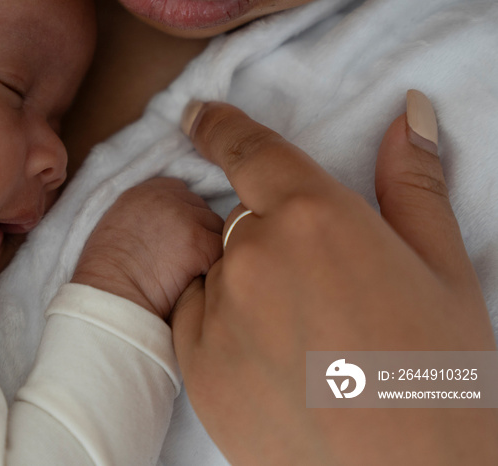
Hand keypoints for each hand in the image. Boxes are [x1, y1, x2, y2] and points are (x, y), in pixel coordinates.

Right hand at [72, 177, 222, 320]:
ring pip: (216, 229)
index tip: (175, 240)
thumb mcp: (118, 227)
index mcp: (143, 192)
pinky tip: (197, 280)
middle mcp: (166, 198)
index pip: (182, 193)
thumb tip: (170, 229)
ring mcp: (184, 218)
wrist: (108, 295)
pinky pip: (221, 252)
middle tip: (184, 262)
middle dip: (199, 233)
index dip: (184, 217)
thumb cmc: (108, 274)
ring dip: (209, 249)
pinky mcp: (198, 243)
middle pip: (202, 209)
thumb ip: (144, 216)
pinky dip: (214, 267)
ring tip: (190, 272)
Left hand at [172, 95, 497, 463]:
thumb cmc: (436, 376)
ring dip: (250, 289)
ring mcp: (217, 310)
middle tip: (322, 296)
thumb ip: (413, 185)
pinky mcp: (195, 364)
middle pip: (242, 224)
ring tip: (306, 343)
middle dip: (271, 243)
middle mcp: (252, 254)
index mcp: (314, 217)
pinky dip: (225, 328)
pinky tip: (274, 366)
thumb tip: (406, 117)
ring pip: (221, 275)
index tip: (195, 115)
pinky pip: (198, 320)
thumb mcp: (442, 271)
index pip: (249, 150)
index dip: (218, 126)